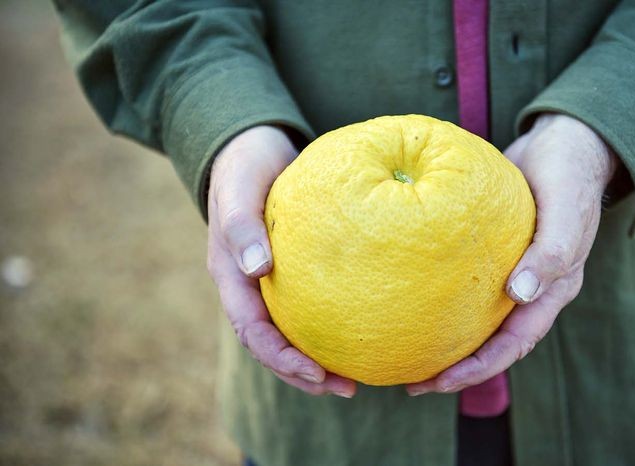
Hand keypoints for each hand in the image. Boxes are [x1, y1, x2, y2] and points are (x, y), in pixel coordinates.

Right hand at [207, 125, 356, 397]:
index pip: (252, 331)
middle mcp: (250, 287)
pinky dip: (332, 327)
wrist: (254, 146)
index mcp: (231, 276)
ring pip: (293, 332)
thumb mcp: (240, 187)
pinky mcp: (295, 272)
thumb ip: (242, 225)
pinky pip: (313, 307)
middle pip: (273, 345)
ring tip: (355, 379)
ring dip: (318, 360)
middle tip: (346, 389)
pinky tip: (363, 334)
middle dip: (304, 374)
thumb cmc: (245, 165)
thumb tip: (258, 269)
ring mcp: (271, 282)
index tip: (315, 373)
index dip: (280, 358)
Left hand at [407, 114, 617, 394]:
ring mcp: (511, 272)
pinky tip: (410, 298)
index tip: (441, 382)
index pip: (514, 344)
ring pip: (476, 319)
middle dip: (456, 369)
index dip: (480, 368)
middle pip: (491, 343)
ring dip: (447, 341)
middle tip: (413, 383)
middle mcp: (530, 289)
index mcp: (552, 291)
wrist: (565, 142)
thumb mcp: (567, 210)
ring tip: (407, 354)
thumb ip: (551, 252)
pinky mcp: (491, 253)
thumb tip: (519, 295)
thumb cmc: (569, 175)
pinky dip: (443, 299)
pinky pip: (465, 284)